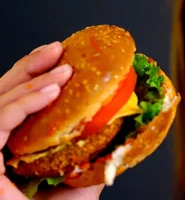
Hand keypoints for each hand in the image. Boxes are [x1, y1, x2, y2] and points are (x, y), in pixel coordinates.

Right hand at [0, 42, 103, 199]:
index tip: (61, 55)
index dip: (31, 75)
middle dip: (28, 68)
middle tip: (60, 52)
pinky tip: (50, 91)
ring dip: (29, 81)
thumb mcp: (81, 181)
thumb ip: (93, 155)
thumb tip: (124, 125)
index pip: (14, 102)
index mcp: (11, 150)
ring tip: (63, 71)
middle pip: (0, 95)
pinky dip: (21, 104)